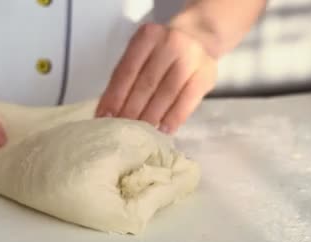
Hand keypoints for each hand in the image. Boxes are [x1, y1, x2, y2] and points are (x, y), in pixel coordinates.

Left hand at [96, 23, 216, 133]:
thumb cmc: (161, 52)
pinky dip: (173, 118)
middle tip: (121, 132)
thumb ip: (127, 76)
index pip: (127, 70)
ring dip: (151, 117)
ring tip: (139, 135)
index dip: (115, 96)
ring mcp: (190, 58)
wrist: (199, 37)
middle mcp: (170, 44)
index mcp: (147, 37)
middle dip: (131, 110)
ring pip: (166, 93)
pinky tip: (163, 131)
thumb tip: (108, 112)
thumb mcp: (142, 53)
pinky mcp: (205, 75)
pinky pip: (187, 101)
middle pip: (146, 83)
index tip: (105, 117)